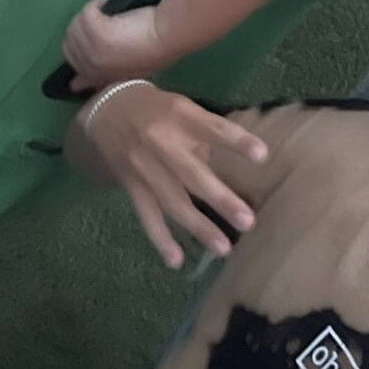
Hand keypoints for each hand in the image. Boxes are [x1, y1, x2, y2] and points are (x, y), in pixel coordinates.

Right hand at [63, 1, 172, 90]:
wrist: (168, 35)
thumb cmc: (158, 49)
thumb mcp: (131, 71)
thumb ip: (107, 75)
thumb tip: (77, 83)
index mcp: (102, 79)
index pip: (75, 79)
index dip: (77, 60)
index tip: (86, 50)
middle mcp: (91, 68)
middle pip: (68, 44)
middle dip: (84, 32)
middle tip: (106, 24)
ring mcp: (91, 50)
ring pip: (75, 26)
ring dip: (91, 17)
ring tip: (115, 18)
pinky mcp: (95, 31)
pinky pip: (85, 12)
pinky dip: (97, 5)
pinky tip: (114, 9)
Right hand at [77, 84, 264, 267]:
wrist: (104, 111)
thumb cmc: (158, 109)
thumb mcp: (183, 107)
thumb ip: (204, 137)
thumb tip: (222, 173)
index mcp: (180, 116)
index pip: (214, 128)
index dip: (237, 141)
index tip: (263, 156)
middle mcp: (161, 142)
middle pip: (193, 174)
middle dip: (220, 200)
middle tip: (247, 222)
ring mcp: (143, 167)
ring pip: (173, 201)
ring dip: (198, 227)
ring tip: (223, 248)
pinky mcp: (131, 186)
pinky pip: (147, 215)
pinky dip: (161, 239)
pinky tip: (176, 260)